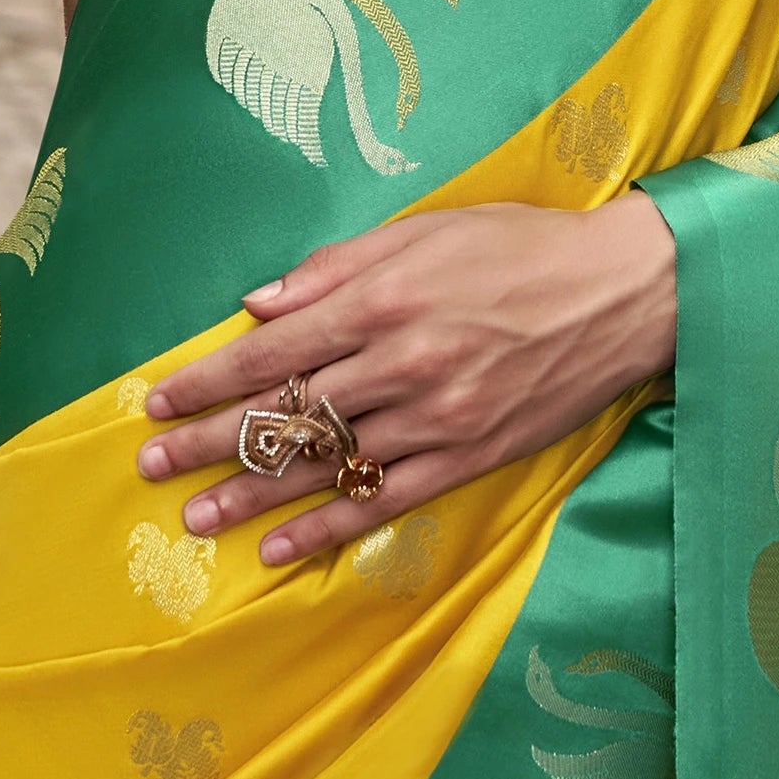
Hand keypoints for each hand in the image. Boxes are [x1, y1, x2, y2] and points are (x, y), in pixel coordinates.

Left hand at [136, 192, 676, 564]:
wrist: (626, 293)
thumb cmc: (522, 245)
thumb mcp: (428, 228)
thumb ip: (337, 266)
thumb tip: (259, 301)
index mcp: (386, 297)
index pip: (273, 348)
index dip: (208, 379)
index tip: (158, 402)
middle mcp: (403, 361)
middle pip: (288, 413)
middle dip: (210, 442)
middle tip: (152, 468)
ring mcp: (437, 417)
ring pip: (326, 465)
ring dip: (252, 496)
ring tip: (195, 519)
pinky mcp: (469, 457)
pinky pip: (384, 501)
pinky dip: (327, 529)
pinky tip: (278, 550)